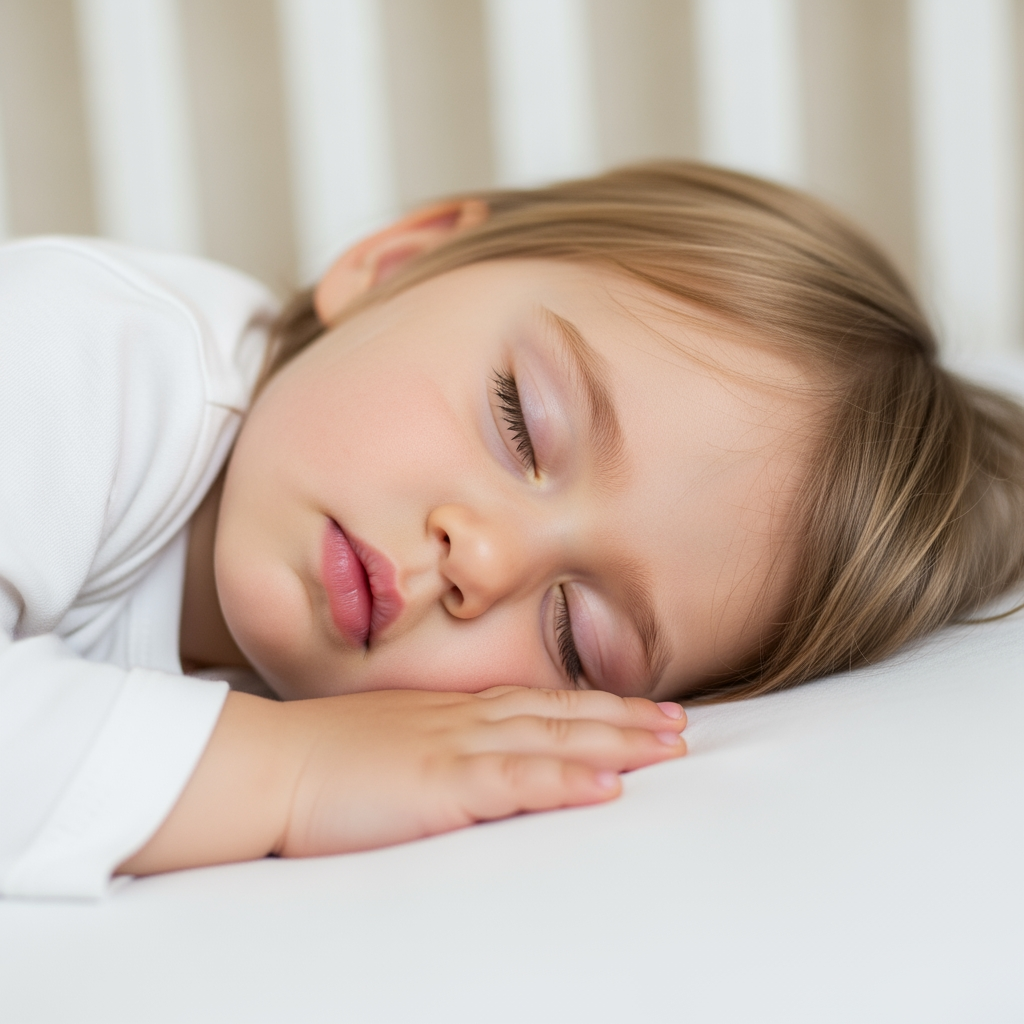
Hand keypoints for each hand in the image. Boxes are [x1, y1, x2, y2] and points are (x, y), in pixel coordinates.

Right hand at [120, 687, 685, 875]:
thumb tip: (470, 765)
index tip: (641, 709)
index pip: (540, 705)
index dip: (595, 707)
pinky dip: (565, 777)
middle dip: (626, 719)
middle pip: (561, 714)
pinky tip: (606, 783)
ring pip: (552, 738)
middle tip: (680, 724)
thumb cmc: (320, 760)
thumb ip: (436, 749)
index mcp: (453, 713)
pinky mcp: (439, 784)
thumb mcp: (391, 745)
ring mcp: (455, 748)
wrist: (265, 764)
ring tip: (670, 745)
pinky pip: (515, 780)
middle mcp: (465, 721)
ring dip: (616, 740)